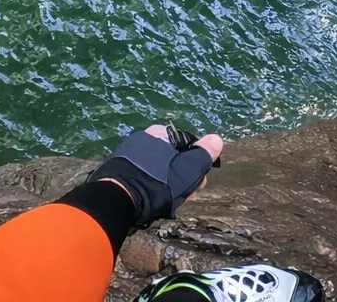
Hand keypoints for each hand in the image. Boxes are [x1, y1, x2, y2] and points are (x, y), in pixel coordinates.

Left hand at [89, 124, 224, 227]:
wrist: (119, 198)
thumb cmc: (158, 182)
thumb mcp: (188, 169)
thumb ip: (203, 155)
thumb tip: (217, 138)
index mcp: (161, 133)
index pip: (187, 145)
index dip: (197, 165)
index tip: (199, 183)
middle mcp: (144, 138)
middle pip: (173, 158)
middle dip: (183, 177)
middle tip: (187, 196)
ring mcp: (129, 155)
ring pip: (158, 170)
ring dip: (169, 185)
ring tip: (171, 203)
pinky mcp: (119, 171)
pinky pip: (143, 177)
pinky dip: (152, 187)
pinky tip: (154, 202)